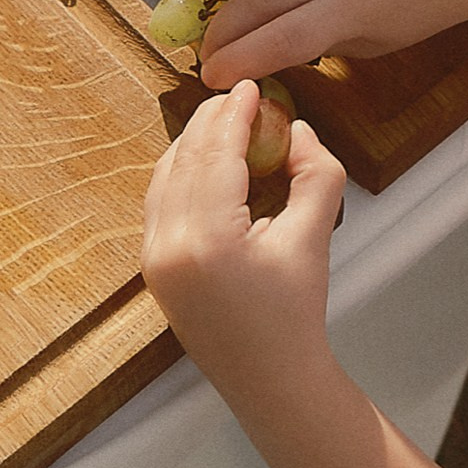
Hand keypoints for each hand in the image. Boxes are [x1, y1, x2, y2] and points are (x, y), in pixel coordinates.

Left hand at [140, 80, 347, 394]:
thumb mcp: (314, 237)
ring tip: (226, 123)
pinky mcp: (152, 268)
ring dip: (193, 143)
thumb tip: (297, 129)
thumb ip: (316, 173)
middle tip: (240, 97)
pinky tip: (207, 160)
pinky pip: (159, 201)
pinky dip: (181, 171)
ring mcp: (153, 259)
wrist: (271, 381)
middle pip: (185, 158)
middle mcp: (168, 246)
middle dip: (212, 121)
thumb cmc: (294, 316)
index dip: (234, 113)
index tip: (250, 86)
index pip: (215, 153)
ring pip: (165, 175)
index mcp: (207, 239)